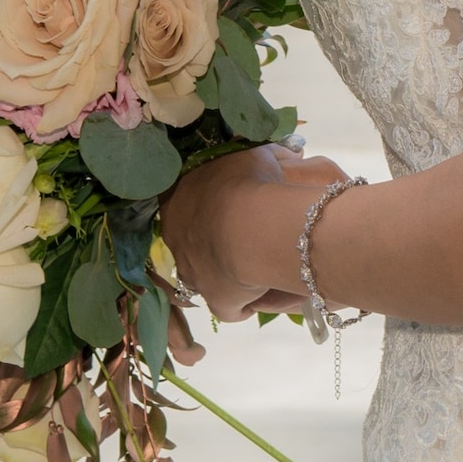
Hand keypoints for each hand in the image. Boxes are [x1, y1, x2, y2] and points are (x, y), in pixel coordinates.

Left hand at [161, 142, 355, 323]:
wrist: (255, 223)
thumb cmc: (251, 183)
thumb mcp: (257, 154)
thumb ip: (264, 156)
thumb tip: (286, 154)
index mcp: (177, 199)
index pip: (189, 206)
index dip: (215, 207)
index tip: (240, 205)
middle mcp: (177, 239)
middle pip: (196, 242)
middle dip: (219, 240)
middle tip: (252, 236)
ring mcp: (193, 273)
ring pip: (211, 274)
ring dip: (231, 271)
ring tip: (261, 265)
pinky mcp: (216, 301)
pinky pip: (231, 307)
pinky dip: (246, 303)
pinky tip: (264, 292)